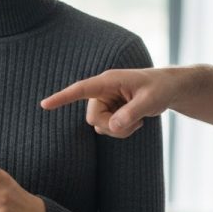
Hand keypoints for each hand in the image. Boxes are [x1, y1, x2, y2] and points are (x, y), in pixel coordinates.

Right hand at [40, 68, 175, 137]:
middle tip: (136, 122)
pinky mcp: (110, 110)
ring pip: (99, 125)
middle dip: (112, 126)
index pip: (81, 89)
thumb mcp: (150, 100)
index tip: (44, 105)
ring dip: (119, 130)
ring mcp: (106, 101)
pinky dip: (121, 130)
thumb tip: (111, 127)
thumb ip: (131, 113)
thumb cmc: (159, 88)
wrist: (168, 89)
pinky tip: (136, 121)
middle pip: (93, 118)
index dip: (62, 97)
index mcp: (109, 81)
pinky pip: (107, 128)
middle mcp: (103, 90)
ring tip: (138, 120)